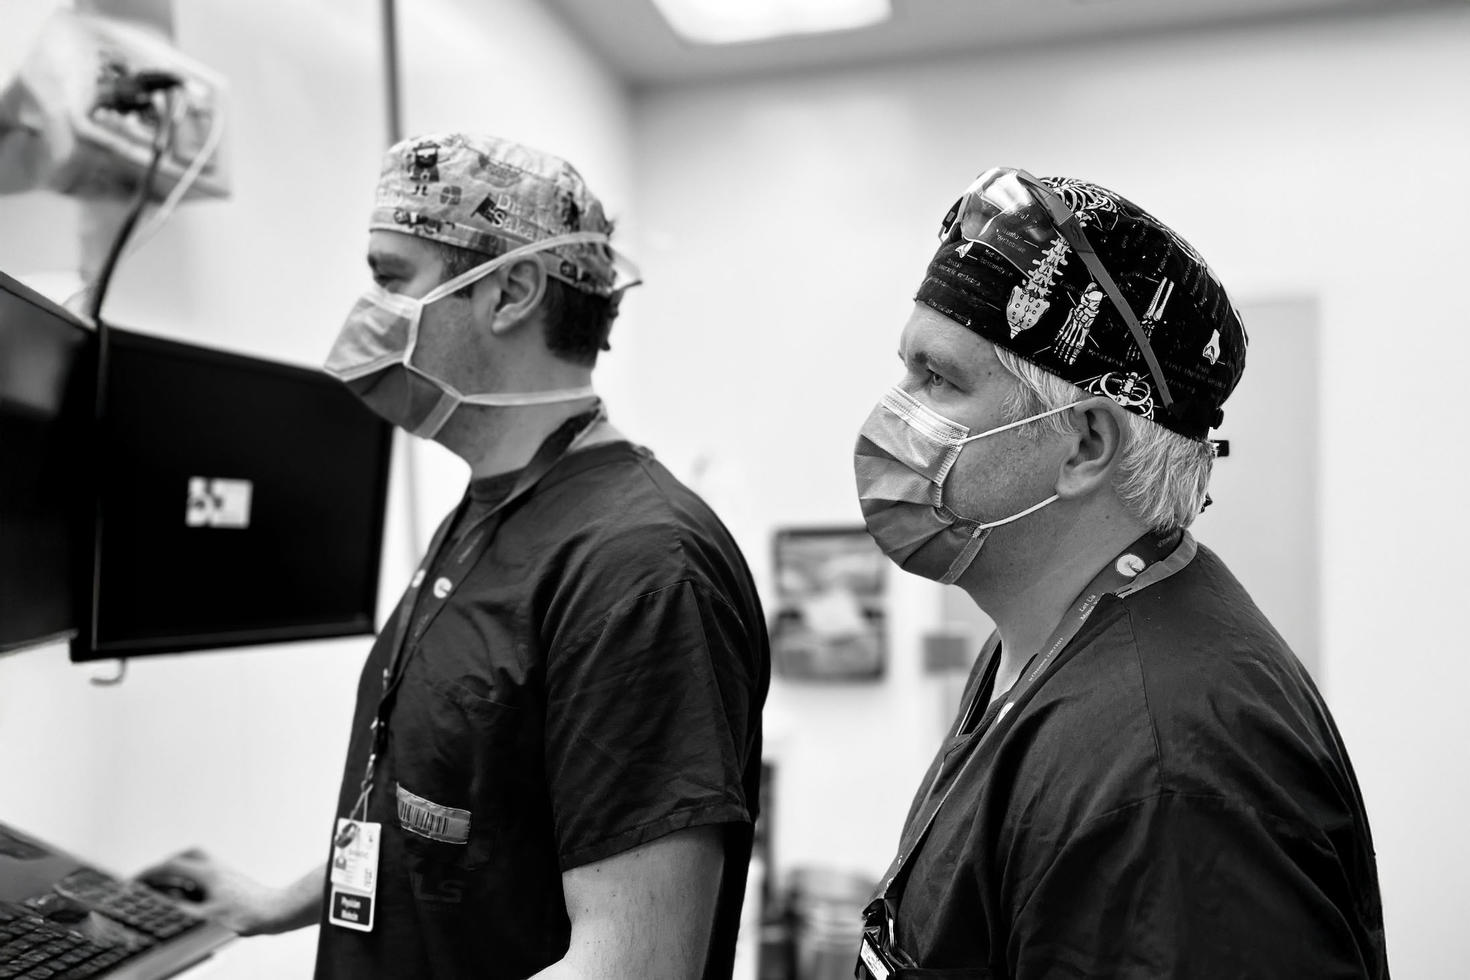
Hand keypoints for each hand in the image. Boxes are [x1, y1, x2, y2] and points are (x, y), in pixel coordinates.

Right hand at [135, 849, 299, 935]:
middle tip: (150, 876)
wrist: (274, 913)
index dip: (149, 873)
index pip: (171, 866)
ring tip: (166, 885)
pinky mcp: (231, 881)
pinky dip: (192, 879)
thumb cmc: (247, 915)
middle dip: (165, 864)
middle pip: (186, 855)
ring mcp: (225, 873)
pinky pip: (206, 873)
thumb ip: (181, 910)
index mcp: (207, 873)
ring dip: (180, 870)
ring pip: (198, 863)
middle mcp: (216, 868)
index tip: (134, 881)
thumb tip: (160, 904)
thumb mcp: (206, 917)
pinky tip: (189, 894)